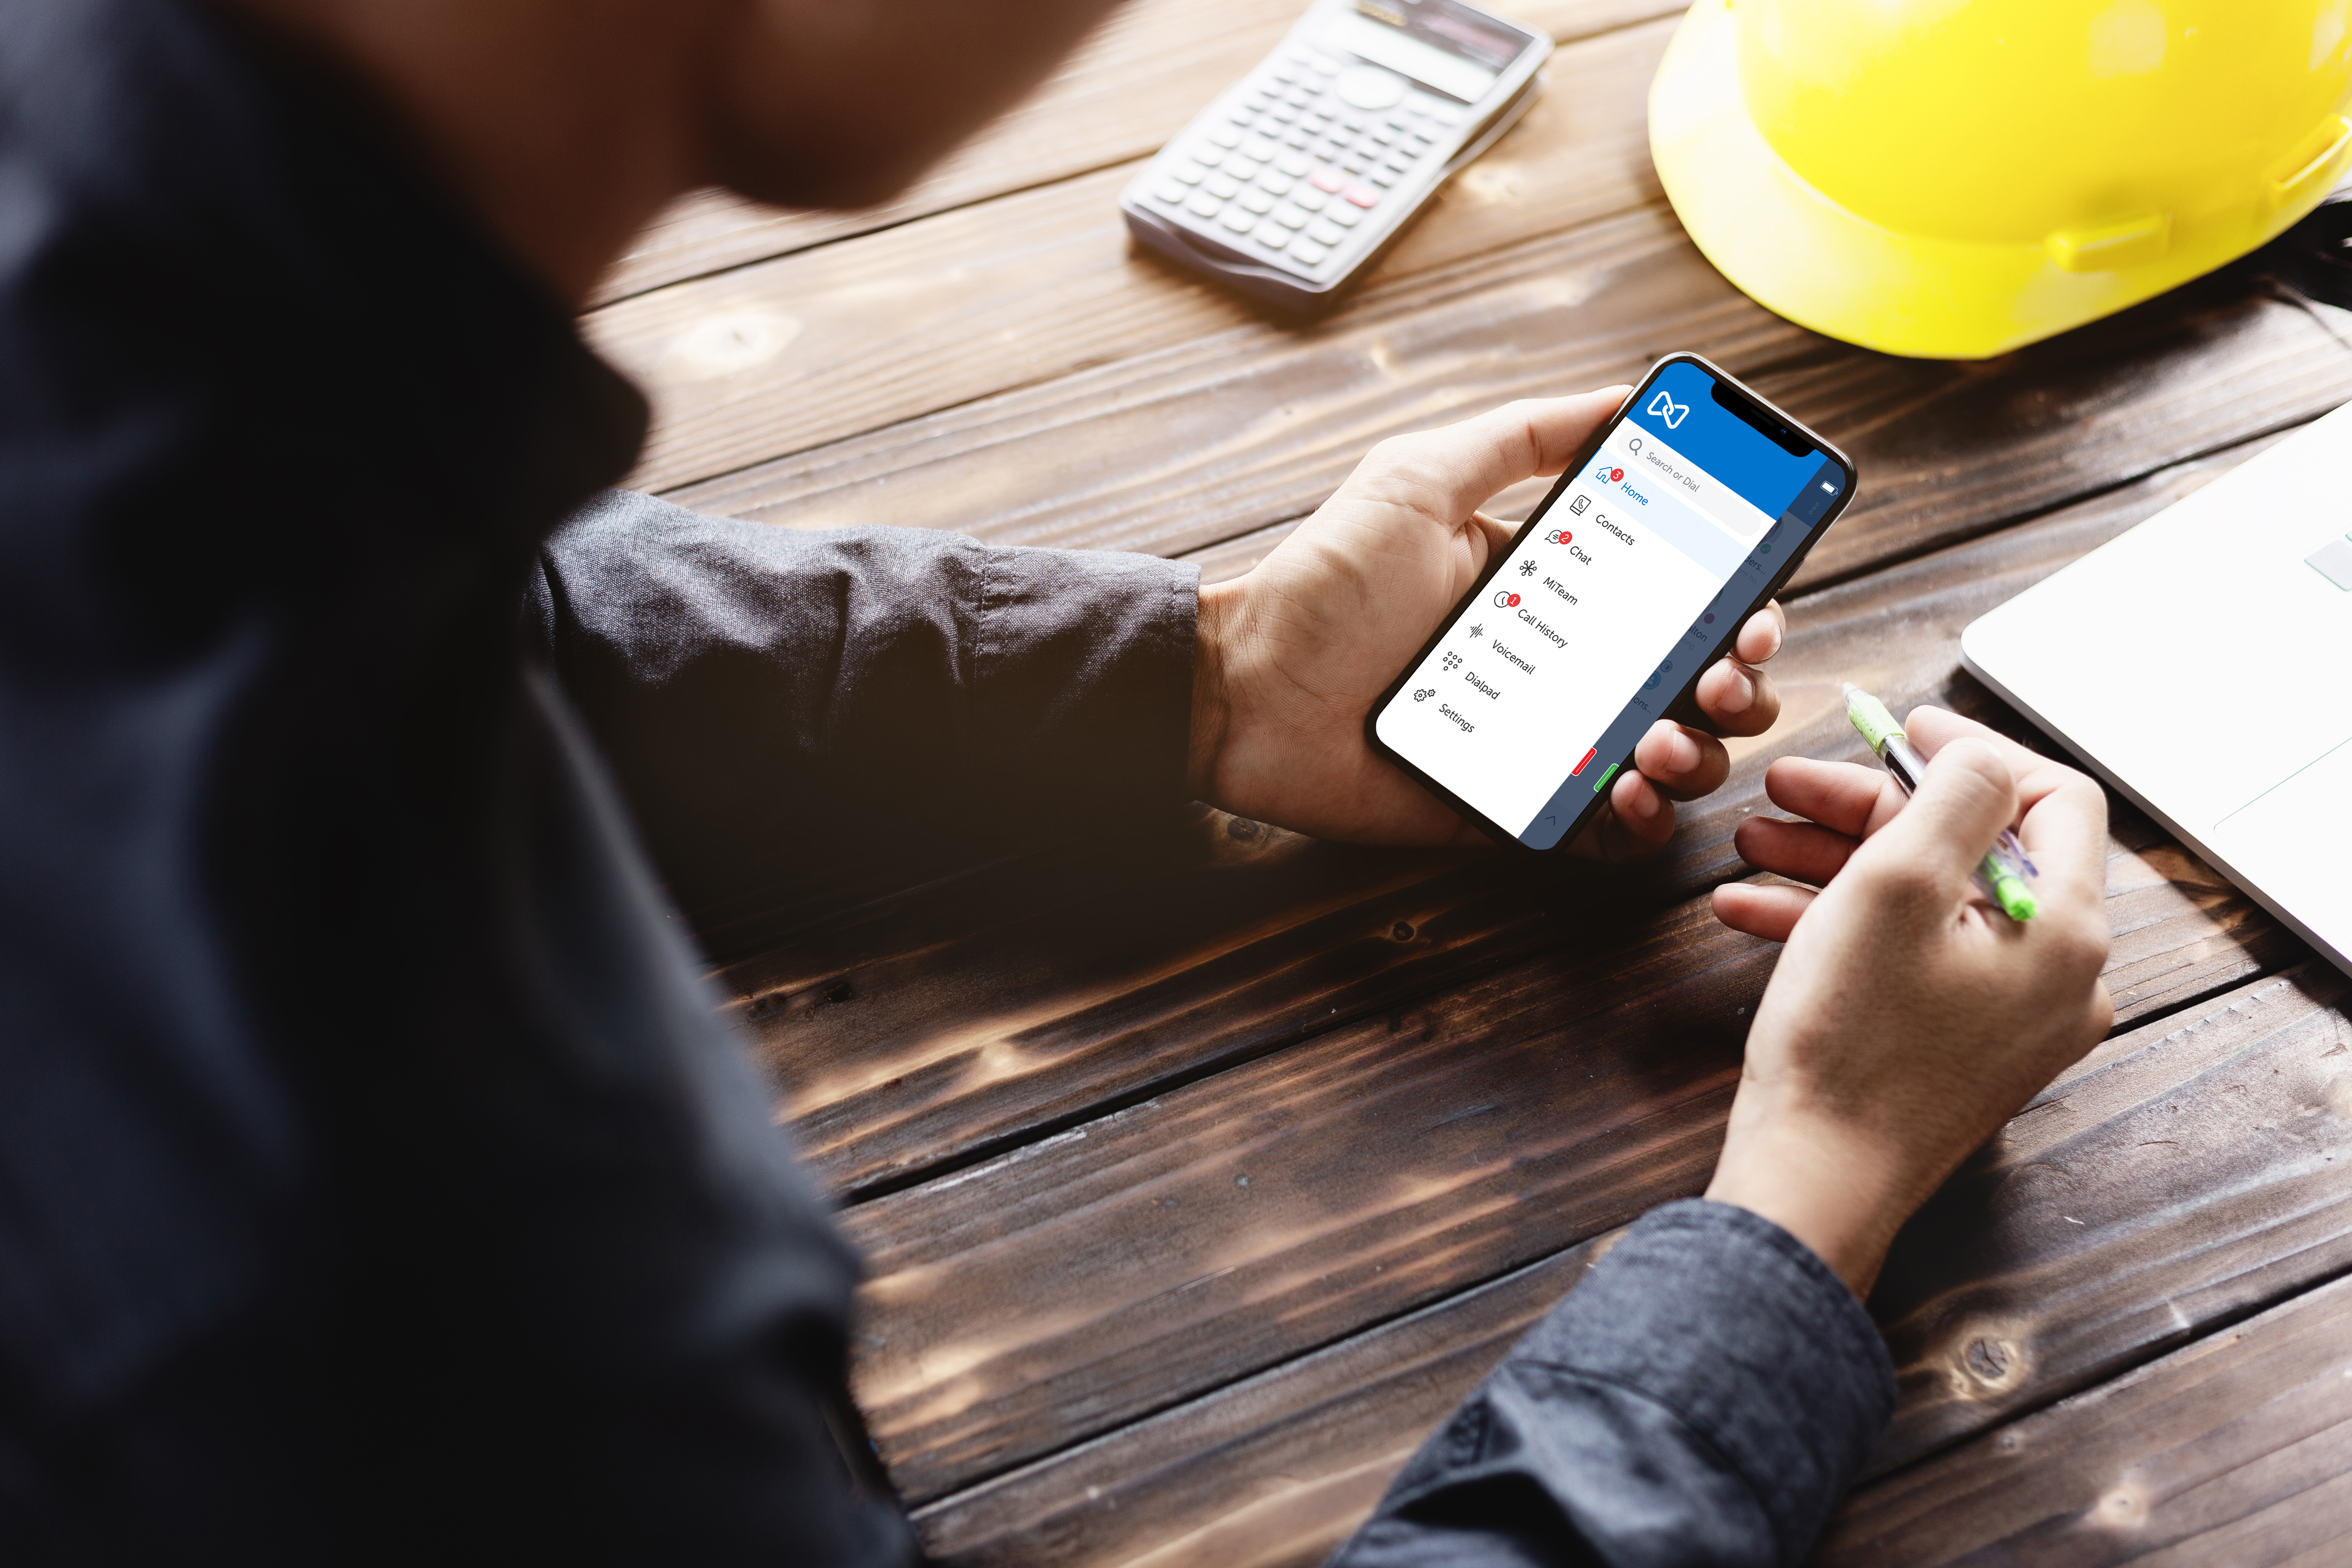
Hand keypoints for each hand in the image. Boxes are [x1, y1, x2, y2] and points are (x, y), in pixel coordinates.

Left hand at [1187, 394, 1788, 856]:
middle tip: (1718, 676)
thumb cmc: (1324, 582)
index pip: (1686, 595)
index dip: (1744, 602)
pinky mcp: (1516, 809)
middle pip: (1703, 683)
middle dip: (1740, 682)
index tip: (1759, 603)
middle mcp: (1569, 664)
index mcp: (1562, 586)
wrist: (1245, 687)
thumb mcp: (1420, 478)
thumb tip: (1622, 396)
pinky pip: (1608, 834)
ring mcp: (1549, 741)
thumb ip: (1521, 435)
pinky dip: (1638, 824)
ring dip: (1696, 753)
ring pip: (1673, 760)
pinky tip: (1625, 795)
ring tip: (1657, 740)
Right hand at [1706, 707, 2114, 1295]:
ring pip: (1928, 902)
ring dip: (1838, 859)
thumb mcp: (1895, 884)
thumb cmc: (1851, 1043)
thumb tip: (1978, 753)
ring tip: (1753, 842)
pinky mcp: (1952, 1045)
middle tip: (1789, 784)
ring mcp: (2004, 1017)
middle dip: (1872, 807)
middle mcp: (2054, 976)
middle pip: (1974, 847)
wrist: (1814, 1180)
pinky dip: (1839, 921)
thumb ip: (1953, 796)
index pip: (2054, 798)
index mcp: (2065, 930)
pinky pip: (1906, 956)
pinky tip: (1754, 908)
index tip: (1900, 727)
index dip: (1975, 748)